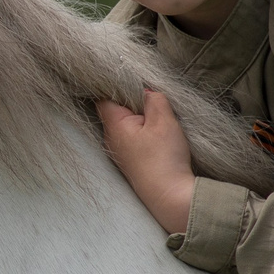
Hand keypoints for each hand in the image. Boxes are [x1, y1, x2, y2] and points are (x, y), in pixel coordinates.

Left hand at [98, 89, 197, 234]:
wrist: (170, 197)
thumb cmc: (164, 159)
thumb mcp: (164, 121)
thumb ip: (154, 99)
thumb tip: (146, 90)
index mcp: (113, 125)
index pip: (103, 96)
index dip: (115, 83)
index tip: (130, 76)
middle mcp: (111, 138)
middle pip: (115, 109)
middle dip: (131, 99)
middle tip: (150, 93)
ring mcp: (121, 151)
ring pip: (126, 123)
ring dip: (140, 116)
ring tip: (157, 112)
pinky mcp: (132, 161)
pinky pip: (134, 137)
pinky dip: (143, 130)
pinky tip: (157, 132)